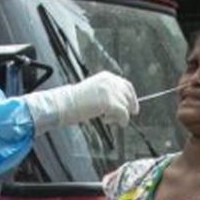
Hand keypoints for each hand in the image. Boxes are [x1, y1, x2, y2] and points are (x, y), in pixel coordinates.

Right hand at [21, 71, 138, 131]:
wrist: (65, 103)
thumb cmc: (75, 101)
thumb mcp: (95, 91)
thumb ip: (108, 94)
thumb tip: (121, 104)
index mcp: (106, 77)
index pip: (126, 85)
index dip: (132, 97)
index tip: (134, 108)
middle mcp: (110, 81)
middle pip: (128, 96)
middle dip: (128, 107)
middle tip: (124, 117)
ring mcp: (110, 91)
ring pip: (126, 106)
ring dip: (119, 115)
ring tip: (106, 119)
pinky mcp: (110, 102)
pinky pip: (123, 114)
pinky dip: (121, 121)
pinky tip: (112, 122)